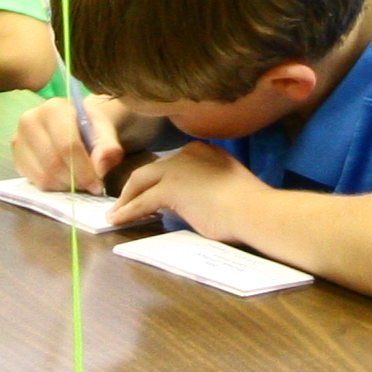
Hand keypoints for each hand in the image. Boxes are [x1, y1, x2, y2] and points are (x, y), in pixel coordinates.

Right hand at [9, 96, 124, 193]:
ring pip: (42, 176)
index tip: (97, 185)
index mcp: (54, 108)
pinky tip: (64, 180)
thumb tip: (99, 169)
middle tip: (90, 187)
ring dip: (64, 186)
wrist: (73, 120)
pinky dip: (52, 187)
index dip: (84, 170)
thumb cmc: (89, 123)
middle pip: (53, 163)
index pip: (67, 146)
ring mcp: (19, 139)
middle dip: (75, 181)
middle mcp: (30, 120)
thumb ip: (107, 147)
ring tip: (79, 183)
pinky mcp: (16, 156)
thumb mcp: (105, 129)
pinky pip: (33, 181)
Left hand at [106, 141, 268, 239]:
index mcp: (204, 150)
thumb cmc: (251, 204)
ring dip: (127, 199)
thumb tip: (195, 200)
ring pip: (142, 182)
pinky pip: (141, 202)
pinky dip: (127, 212)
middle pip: (152, 169)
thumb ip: (209, 185)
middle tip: (125, 202)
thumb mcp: (227, 185)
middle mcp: (188, 153)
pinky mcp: (170, 189)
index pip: (172, 163)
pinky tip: (117, 220)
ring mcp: (177, 169)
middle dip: (136, 186)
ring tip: (117, 213)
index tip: (150, 191)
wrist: (255, 210)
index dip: (158, 178)